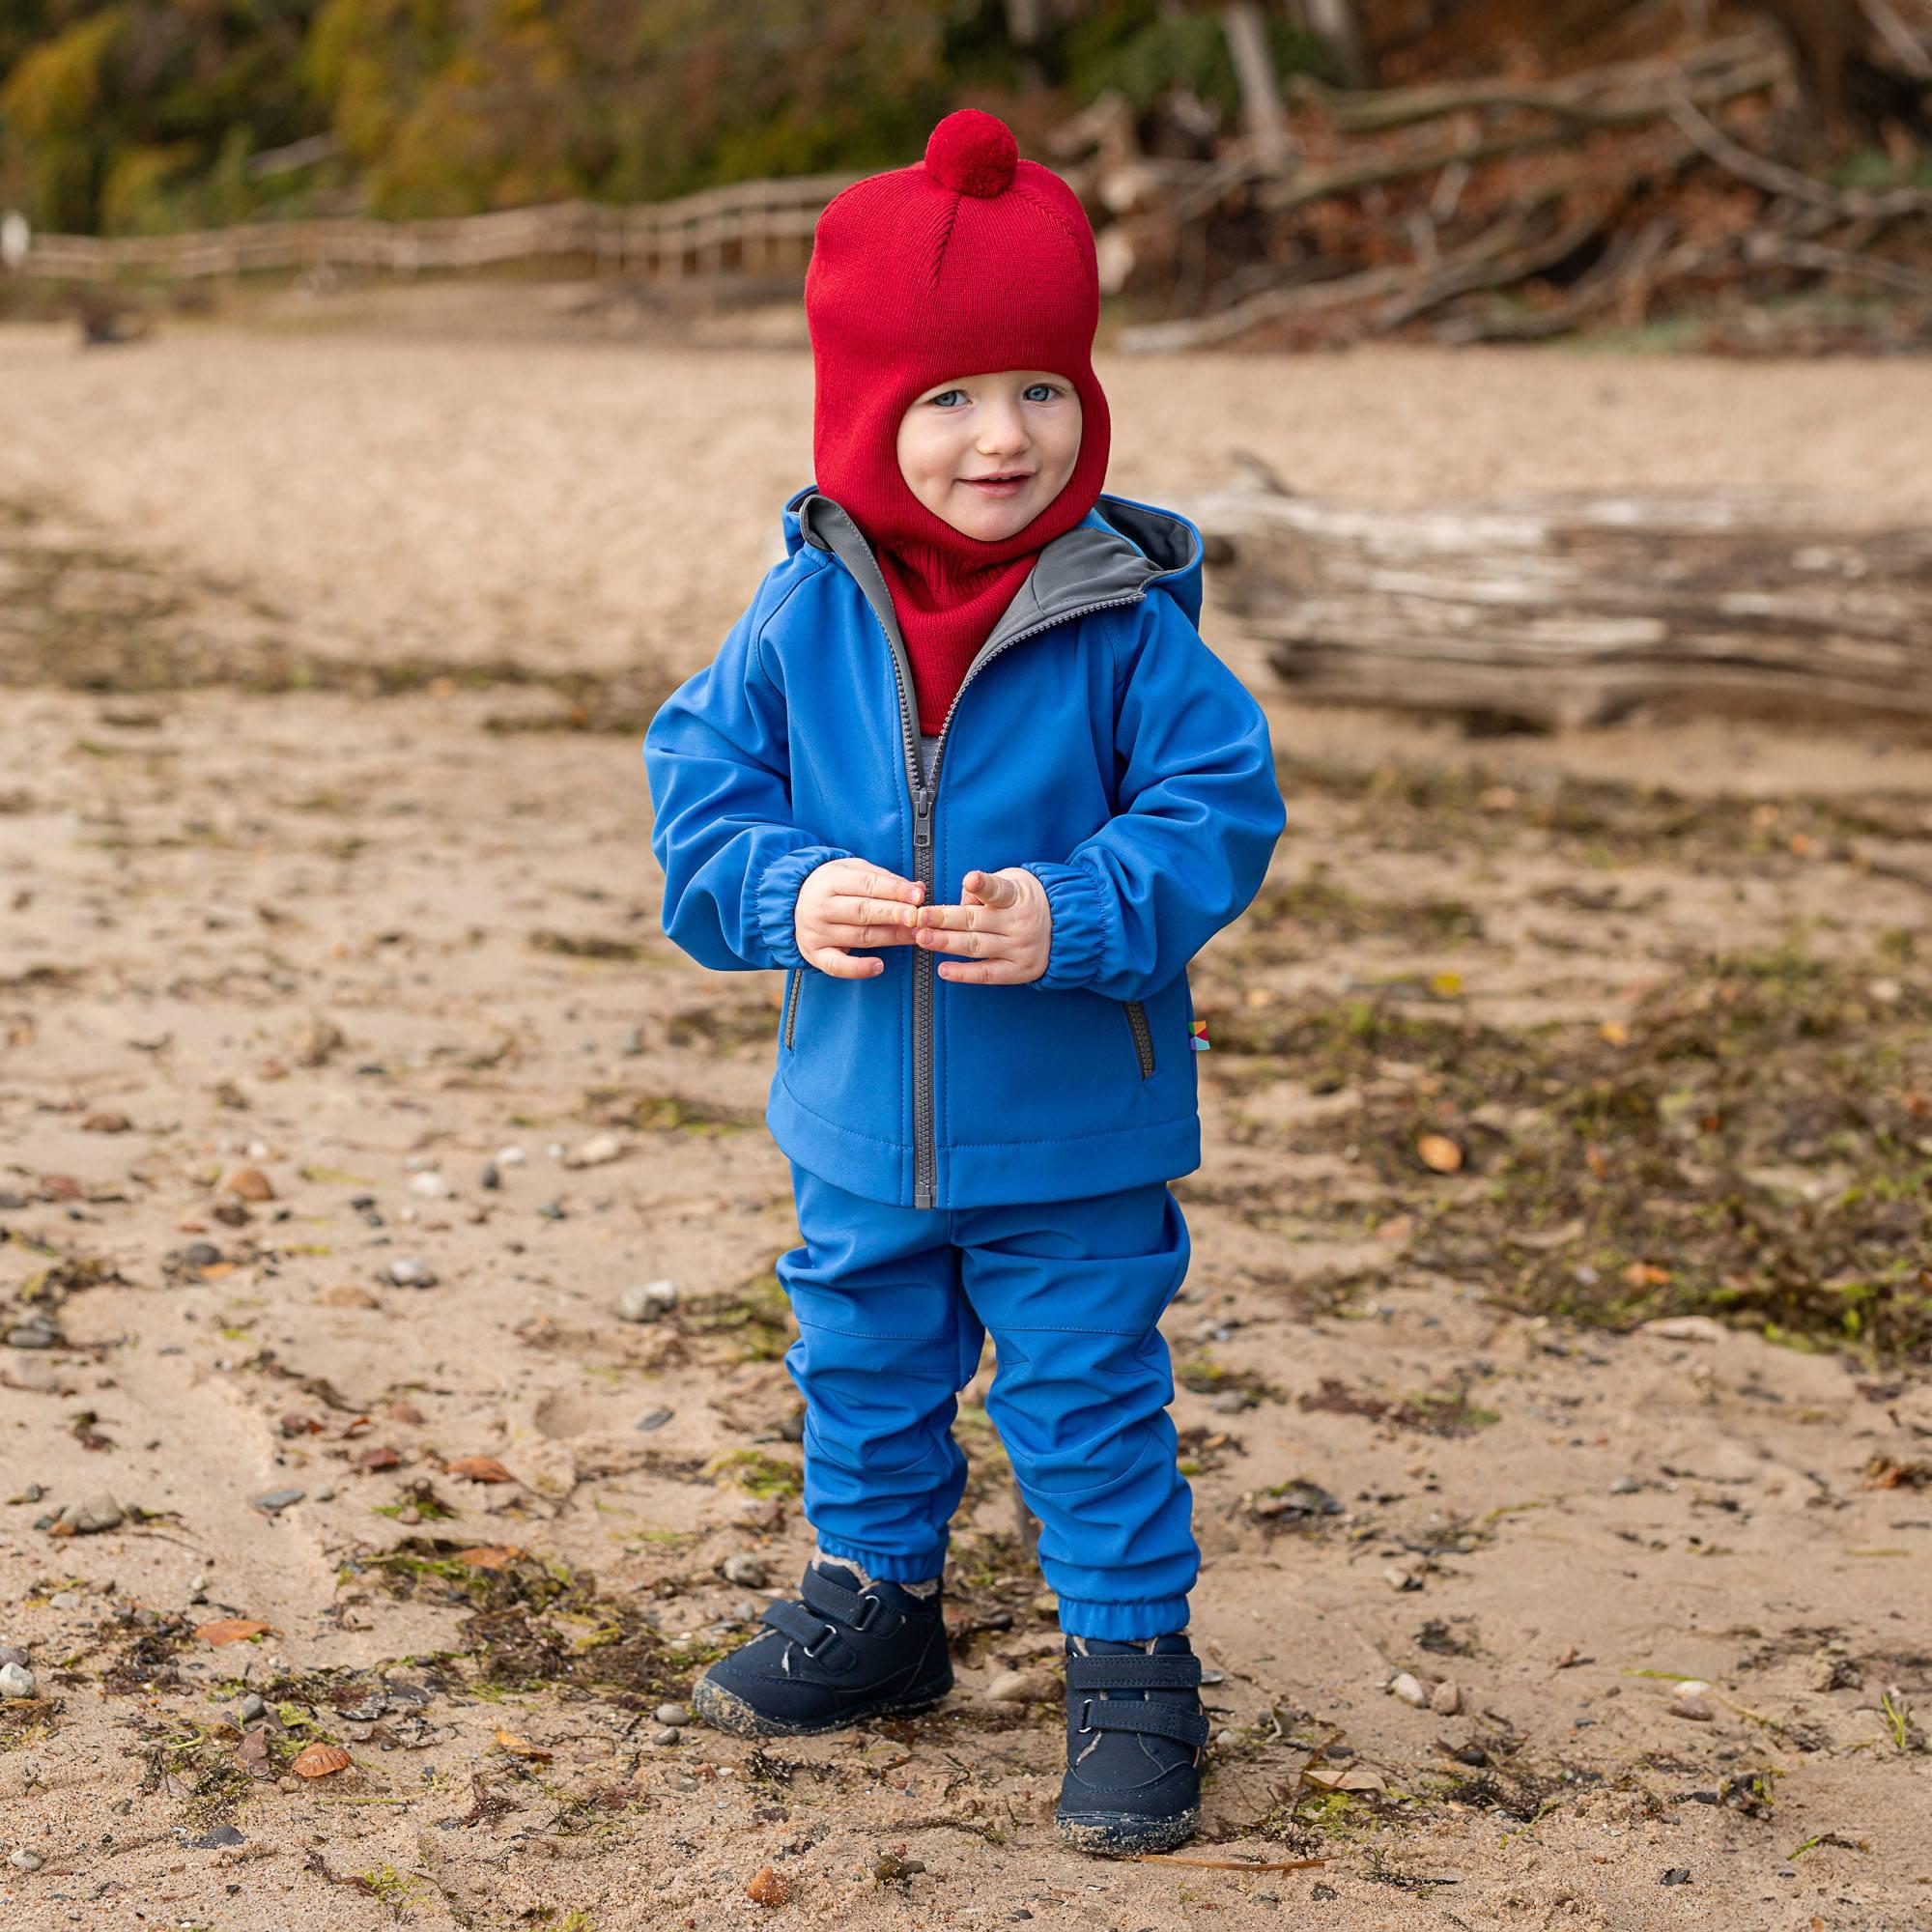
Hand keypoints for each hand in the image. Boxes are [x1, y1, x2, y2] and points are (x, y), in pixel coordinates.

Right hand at [794, 857, 924, 978]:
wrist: (791, 904)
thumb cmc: (832, 887)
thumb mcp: (854, 871)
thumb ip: (885, 879)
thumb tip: (918, 889)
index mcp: (830, 880)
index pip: (867, 885)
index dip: (894, 891)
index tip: (918, 897)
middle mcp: (820, 907)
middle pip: (863, 911)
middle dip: (894, 914)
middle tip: (918, 918)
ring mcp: (816, 932)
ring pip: (858, 937)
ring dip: (890, 938)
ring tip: (915, 936)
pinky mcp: (815, 954)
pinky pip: (837, 966)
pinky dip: (858, 968)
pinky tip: (879, 966)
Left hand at [914, 867, 1051, 984]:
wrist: (1067, 929)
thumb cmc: (1028, 901)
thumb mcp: (1013, 882)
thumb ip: (986, 889)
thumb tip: (961, 900)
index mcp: (1017, 896)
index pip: (999, 890)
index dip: (983, 884)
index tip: (970, 880)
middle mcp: (1019, 923)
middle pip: (976, 921)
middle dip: (943, 919)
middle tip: (918, 917)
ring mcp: (1019, 948)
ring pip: (976, 946)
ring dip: (945, 943)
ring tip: (922, 938)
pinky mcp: (1018, 971)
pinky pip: (987, 974)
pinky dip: (964, 974)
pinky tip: (943, 969)